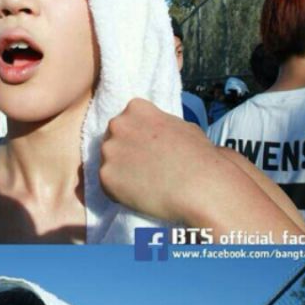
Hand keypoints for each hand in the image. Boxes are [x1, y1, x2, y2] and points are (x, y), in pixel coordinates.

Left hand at [100, 98, 212, 222]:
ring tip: (144, 184)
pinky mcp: (105, 176)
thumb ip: (159, 127)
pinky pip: (108, 186)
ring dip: (120, 174)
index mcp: (136, 109)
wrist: (199, 184)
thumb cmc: (198, 156)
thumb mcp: (181, 127)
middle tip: (143, 169)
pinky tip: (139, 195)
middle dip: (124, 153)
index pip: (126, 121)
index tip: (147, 149)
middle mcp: (118, 125)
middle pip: (112, 140)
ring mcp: (109, 150)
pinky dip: (119, 193)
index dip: (136, 137)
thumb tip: (155, 136)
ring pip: (108, 163)